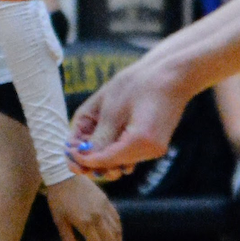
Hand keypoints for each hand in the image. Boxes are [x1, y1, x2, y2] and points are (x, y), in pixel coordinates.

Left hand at [46, 175, 124, 240]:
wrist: (65, 175)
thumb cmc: (58, 198)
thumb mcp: (58, 219)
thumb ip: (67, 237)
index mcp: (85, 222)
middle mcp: (98, 216)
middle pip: (110, 240)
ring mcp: (104, 208)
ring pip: (116, 230)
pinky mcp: (107, 202)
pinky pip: (117, 219)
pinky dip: (119, 230)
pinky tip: (119, 237)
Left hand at [71, 55, 188, 175]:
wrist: (172, 74)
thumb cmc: (141, 84)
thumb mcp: (113, 108)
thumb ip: (99, 137)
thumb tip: (82, 158)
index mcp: (142, 142)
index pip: (105, 161)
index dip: (82, 158)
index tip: (67, 149)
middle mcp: (151, 152)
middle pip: (112, 167)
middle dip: (90, 159)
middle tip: (72, 148)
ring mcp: (154, 149)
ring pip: (119, 161)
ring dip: (99, 153)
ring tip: (84, 138)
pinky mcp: (154, 144)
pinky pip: (128, 153)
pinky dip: (112, 148)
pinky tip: (100, 135)